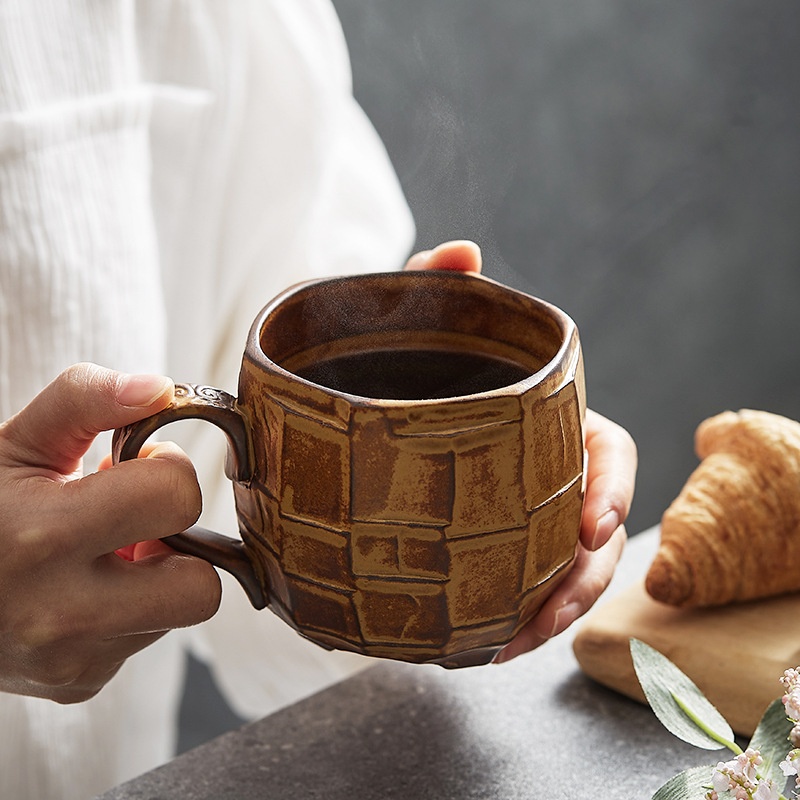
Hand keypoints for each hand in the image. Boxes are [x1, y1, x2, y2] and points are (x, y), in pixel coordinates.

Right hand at [0, 363, 220, 702]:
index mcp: (42, 536)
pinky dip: (130, 609)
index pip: (177, 497)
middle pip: (202, 587)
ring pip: (176, 613)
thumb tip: (158, 389)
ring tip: (100, 551)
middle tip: (138, 521)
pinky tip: (85, 587)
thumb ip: (86, 400)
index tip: (138, 466)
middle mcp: (59, 613)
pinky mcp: (78, 684)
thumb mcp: (18, 441)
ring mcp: (70, 660)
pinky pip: (144, 639)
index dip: (168, 470)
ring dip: (156, 576)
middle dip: (183, 544)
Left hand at [405, 240, 637, 661]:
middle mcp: (544, 471)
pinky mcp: (489, 548)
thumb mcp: (412, 321)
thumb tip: (463, 251)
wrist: (351, 410)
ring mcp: (520, 514)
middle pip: (594, 529)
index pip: (606, 450)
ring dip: (547, 613)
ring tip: (510, 644)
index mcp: (549, 420)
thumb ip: (434, 283)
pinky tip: (479, 645)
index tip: (594, 524)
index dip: (612, 487)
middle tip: (550, 611)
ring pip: (560, 571)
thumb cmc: (397, 363)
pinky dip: (505, 621)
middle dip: (583, 576)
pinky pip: (514, 591)